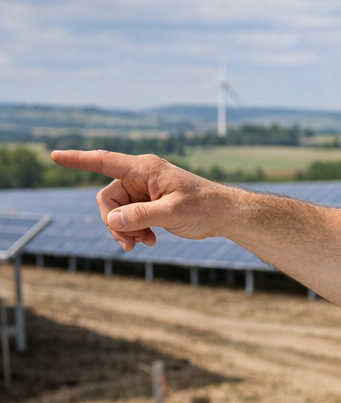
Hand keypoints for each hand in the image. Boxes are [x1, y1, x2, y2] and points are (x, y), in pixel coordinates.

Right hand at [49, 150, 239, 251]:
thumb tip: (112, 221)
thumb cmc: (204, 207)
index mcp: (144, 168)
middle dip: (113, 222)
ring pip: (117, 212)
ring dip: (125, 231)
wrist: (224, 215)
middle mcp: (140, 176)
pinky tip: (150, 242)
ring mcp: (143, 191)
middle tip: (129, 244)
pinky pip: (129, 219)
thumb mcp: (173, 213)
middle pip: (107, 198)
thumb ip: (141, 216)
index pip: (104, 161)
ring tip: (145, 245)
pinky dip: (135, 232)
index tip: (54, 156)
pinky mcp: (148, 205)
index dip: (78, 160)